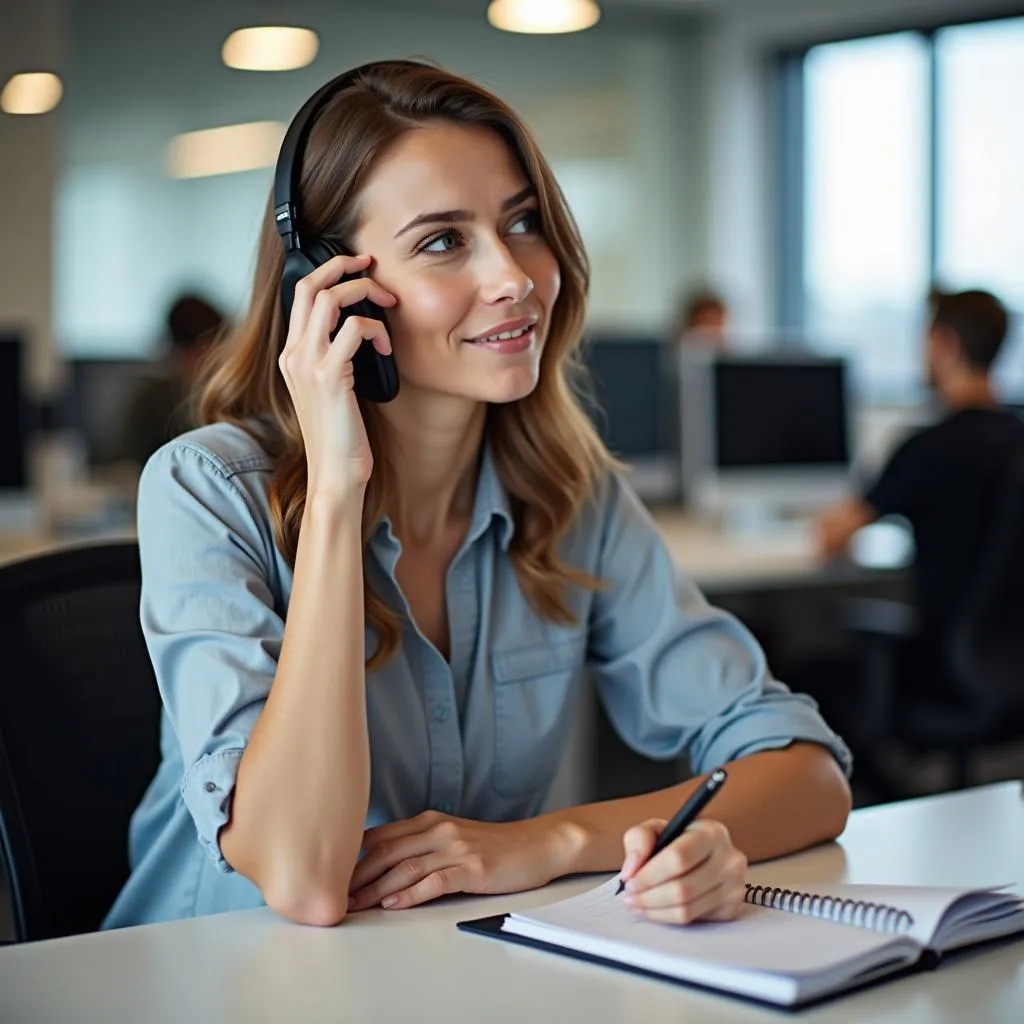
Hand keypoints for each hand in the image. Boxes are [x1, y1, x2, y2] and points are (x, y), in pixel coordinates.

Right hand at [278, 253, 396, 499]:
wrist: (335, 474)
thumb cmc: (342, 436)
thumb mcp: (334, 390)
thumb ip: (338, 358)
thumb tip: (363, 328)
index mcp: (292, 355)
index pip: (302, 294)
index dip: (330, 271)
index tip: (359, 267)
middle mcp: (293, 354)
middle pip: (310, 285)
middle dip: (344, 267)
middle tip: (373, 267)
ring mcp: (308, 364)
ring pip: (331, 299)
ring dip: (366, 293)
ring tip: (389, 307)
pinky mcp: (329, 377)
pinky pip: (355, 329)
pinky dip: (377, 330)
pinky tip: (387, 347)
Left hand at [347, 811, 570, 911]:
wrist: (537, 844)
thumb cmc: (494, 846)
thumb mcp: (453, 836)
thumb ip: (422, 844)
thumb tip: (383, 865)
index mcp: (431, 820)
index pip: (382, 835)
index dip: (354, 856)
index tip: (333, 875)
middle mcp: (439, 829)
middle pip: (387, 851)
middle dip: (357, 875)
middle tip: (335, 895)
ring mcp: (456, 848)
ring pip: (406, 867)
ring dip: (376, 888)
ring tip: (356, 905)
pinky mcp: (472, 868)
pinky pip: (434, 881)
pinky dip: (410, 893)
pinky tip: (393, 903)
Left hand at [619, 818, 746, 924]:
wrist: (703, 857)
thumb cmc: (678, 841)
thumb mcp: (655, 829)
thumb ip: (638, 840)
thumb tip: (631, 870)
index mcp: (712, 832)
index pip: (679, 857)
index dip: (650, 874)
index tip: (630, 881)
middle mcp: (730, 859)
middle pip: (683, 888)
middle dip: (648, 896)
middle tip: (630, 897)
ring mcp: (734, 887)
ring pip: (687, 909)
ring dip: (655, 910)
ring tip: (638, 904)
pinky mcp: (732, 909)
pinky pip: (693, 920)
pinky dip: (668, 917)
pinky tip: (657, 908)